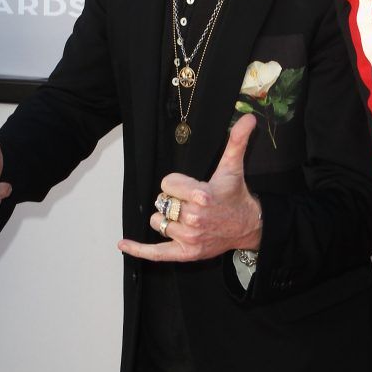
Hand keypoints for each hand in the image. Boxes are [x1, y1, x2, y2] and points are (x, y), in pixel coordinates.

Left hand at [119, 114, 261, 261]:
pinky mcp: (186, 253)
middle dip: (173, 200)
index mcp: (201, 195)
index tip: (191, 186)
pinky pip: (156, 253)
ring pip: (158, 222)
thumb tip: (248, 118)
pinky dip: (138, 249)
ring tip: (186, 216)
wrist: (249, 226)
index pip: (166, 183)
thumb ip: (237, 141)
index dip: (176, 183)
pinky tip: (123, 244)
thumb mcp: (233, 167)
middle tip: (192, 202)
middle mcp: (194, 218)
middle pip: (161, 202)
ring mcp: (189, 237)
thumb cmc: (236, 195)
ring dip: (166, 218)